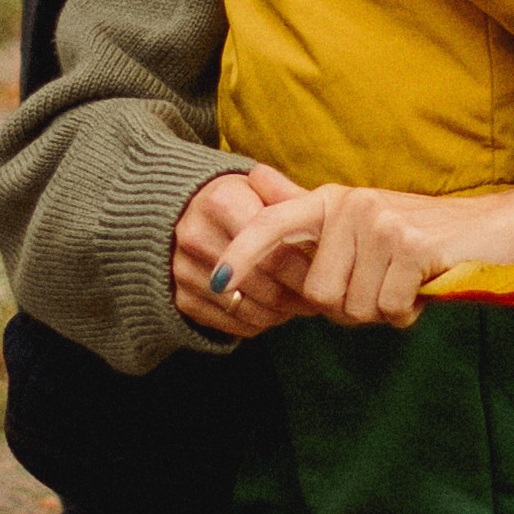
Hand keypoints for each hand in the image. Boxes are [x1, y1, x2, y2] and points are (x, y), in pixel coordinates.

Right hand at [171, 162, 312, 339]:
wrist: (183, 215)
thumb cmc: (237, 201)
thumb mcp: (261, 190)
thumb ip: (292, 200)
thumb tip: (332, 216)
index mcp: (221, 201)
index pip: (274, 250)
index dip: (306, 269)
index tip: (327, 275)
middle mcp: (196, 235)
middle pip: (263, 283)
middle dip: (297, 296)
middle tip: (319, 299)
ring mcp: (184, 270)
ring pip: (248, 308)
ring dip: (280, 313)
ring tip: (297, 304)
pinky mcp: (181, 299)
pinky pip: (231, 323)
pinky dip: (258, 322)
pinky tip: (272, 310)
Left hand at [208, 181, 513, 330]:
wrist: (496, 230)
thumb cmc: (423, 239)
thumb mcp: (365, 230)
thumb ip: (316, 231)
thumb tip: (260, 205)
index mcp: (332, 202)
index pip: (272, 224)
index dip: (241, 254)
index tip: (217, 282)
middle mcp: (351, 205)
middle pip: (319, 296)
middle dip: (350, 308)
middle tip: (382, 287)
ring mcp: (380, 223)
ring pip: (353, 307)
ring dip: (381, 311)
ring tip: (404, 283)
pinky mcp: (411, 245)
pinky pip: (388, 309)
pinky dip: (407, 312)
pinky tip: (423, 287)